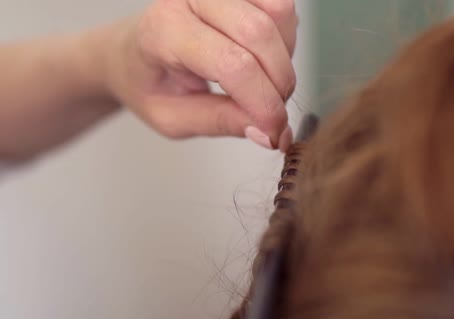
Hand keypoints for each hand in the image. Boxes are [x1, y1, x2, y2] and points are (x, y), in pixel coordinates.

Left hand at [106, 0, 296, 150]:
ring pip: (279, 14)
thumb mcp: (171, 118)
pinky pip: (282, 8)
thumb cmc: (147, 83)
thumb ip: (219, 122)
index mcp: (164, 30)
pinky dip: (284, 41)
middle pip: (260, 33)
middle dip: (278, 82)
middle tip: (271, 113)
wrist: (131, 52)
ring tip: (262, 83)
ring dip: (283, 58)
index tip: (274, 132)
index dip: (262, 102)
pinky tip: (263, 60)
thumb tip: (267, 131)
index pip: (232, 63)